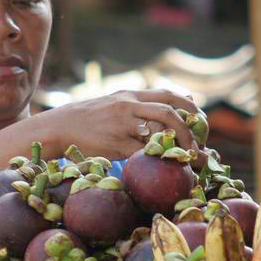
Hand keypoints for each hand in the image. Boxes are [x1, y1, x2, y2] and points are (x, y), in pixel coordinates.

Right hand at [38, 89, 203, 160]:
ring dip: (179, 145)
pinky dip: (158, 159)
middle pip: (168, 112)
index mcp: (130, 96)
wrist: (60, 127)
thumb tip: (174, 108)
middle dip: (189, 128)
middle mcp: (128, 107)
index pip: (167, 95)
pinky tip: (166, 165)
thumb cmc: (89, 119)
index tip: (200, 118)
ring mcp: (122, 126)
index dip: (188, 106)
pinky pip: (143, 153)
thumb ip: (139, 106)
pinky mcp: (116, 145)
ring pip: (159, 132)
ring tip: (188, 157)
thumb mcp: (114, 103)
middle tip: (198, 143)